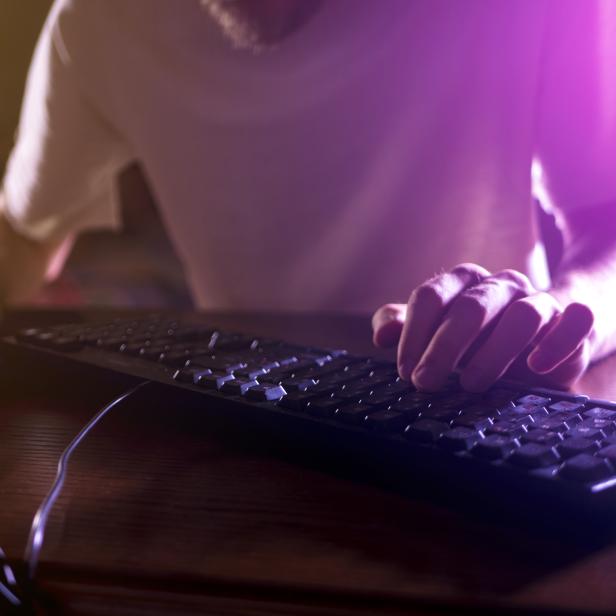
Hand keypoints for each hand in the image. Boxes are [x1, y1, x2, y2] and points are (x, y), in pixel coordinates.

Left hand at [372, 263, 594, 391]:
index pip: (431, 296)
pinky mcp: (572, 320)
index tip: (404, 371)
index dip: (413, 333)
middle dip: (444, 346)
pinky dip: (557, 342)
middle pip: (470, 306)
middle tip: (424, 383)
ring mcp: (538, 300)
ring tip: (470, 384)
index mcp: (462, 283)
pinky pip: (576, 320)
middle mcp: (499, 286)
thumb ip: (406, 329)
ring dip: (494, 351)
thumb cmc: (476, 340)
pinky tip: (535, 366)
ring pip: (522, 314)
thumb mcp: (436, 334)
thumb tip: (381, 335)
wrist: (538, 340)